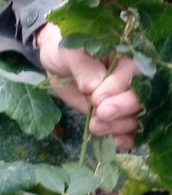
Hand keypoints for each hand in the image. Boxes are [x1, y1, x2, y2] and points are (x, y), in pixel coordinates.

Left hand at [35, 22, 140, 150]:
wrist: (56, 64)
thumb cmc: (65, 52)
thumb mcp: (70, 53)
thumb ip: (84, 68)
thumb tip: (94, 87)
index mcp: (125, 57)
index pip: (133, 74)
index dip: (117, 88)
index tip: (96, 96)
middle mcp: (130, 80)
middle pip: (139, 98)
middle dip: (121, 109)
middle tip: (101, 113)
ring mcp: (123, 100)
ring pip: (134, 117)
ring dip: (118, 126)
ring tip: (95, 126)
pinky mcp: (116, 116)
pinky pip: (128, 131)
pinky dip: (124, 138)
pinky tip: (115, 142)